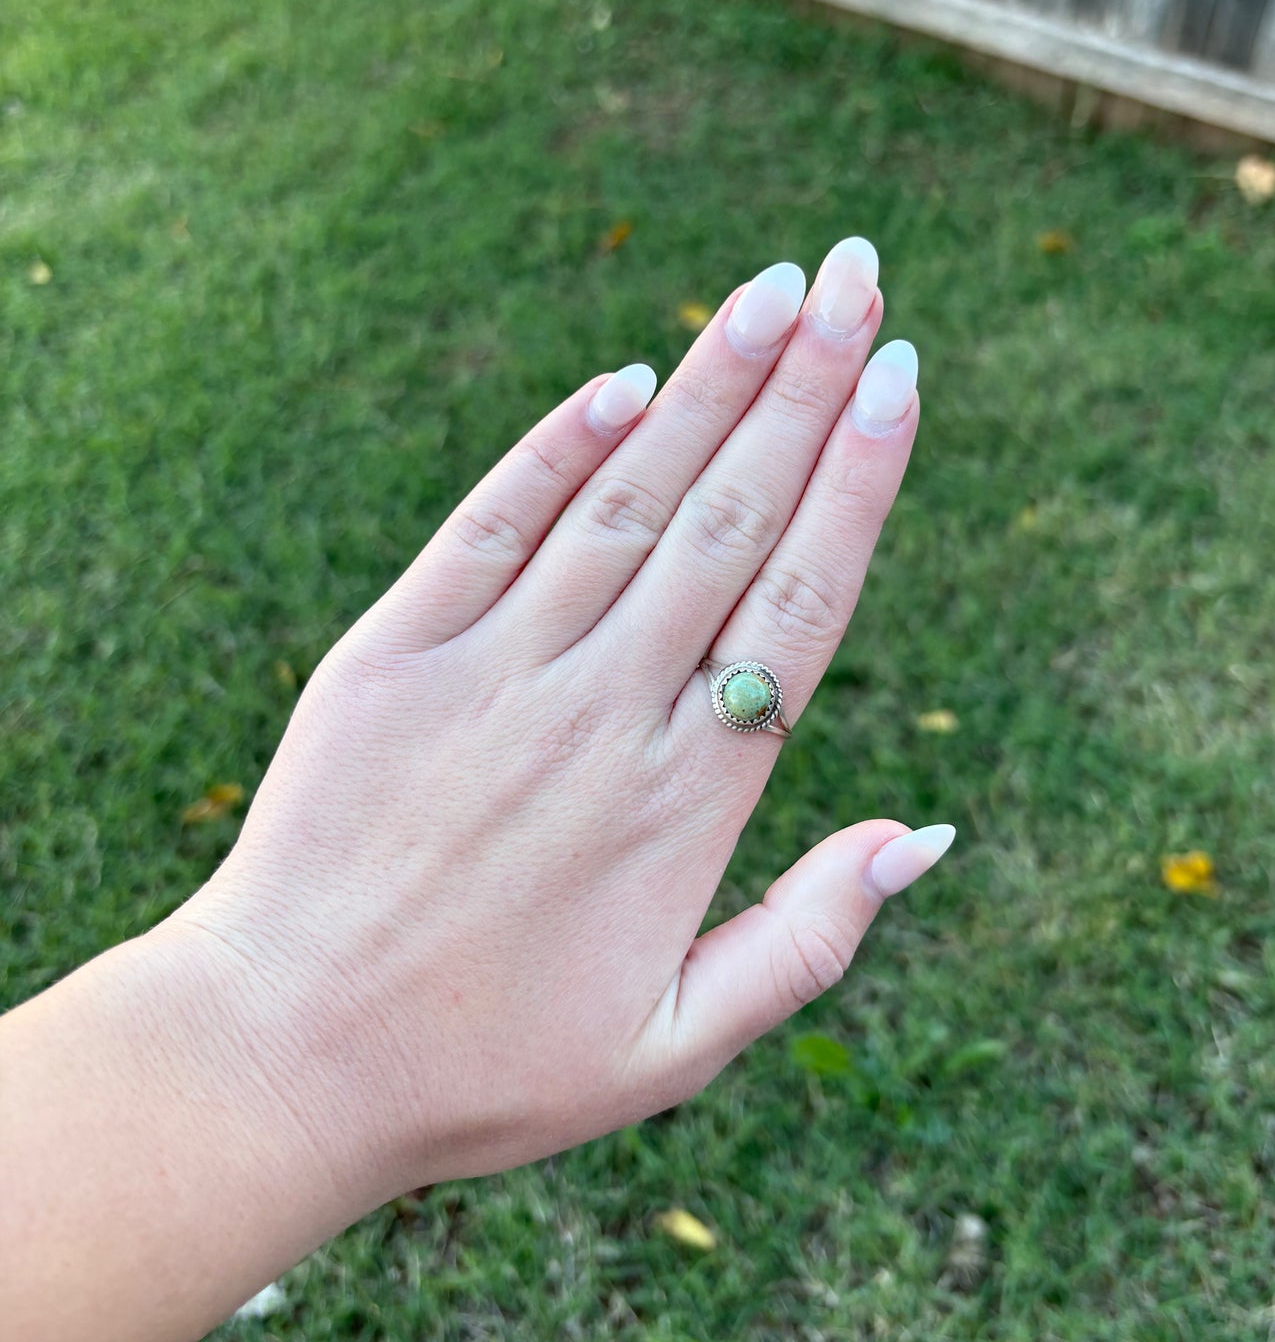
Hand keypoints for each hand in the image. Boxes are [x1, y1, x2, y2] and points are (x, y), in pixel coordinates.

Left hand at [172, 236, 947, 1193]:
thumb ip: (808, 940)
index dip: (856, 479)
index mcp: (687, 802)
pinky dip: (556, 447)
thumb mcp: (675, 1046)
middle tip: (861, 274)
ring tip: (774, 291)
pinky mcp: (393, 654)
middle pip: (728, 520)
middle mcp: (602, 711)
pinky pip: (488, 528)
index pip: (800, 605)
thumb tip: (925, 832)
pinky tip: (621, 378)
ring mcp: (494, 672)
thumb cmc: (492, 1066)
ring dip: (704, 388)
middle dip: (803, 387)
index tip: (901, 374)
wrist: (282, 1058)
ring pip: (625, 502)